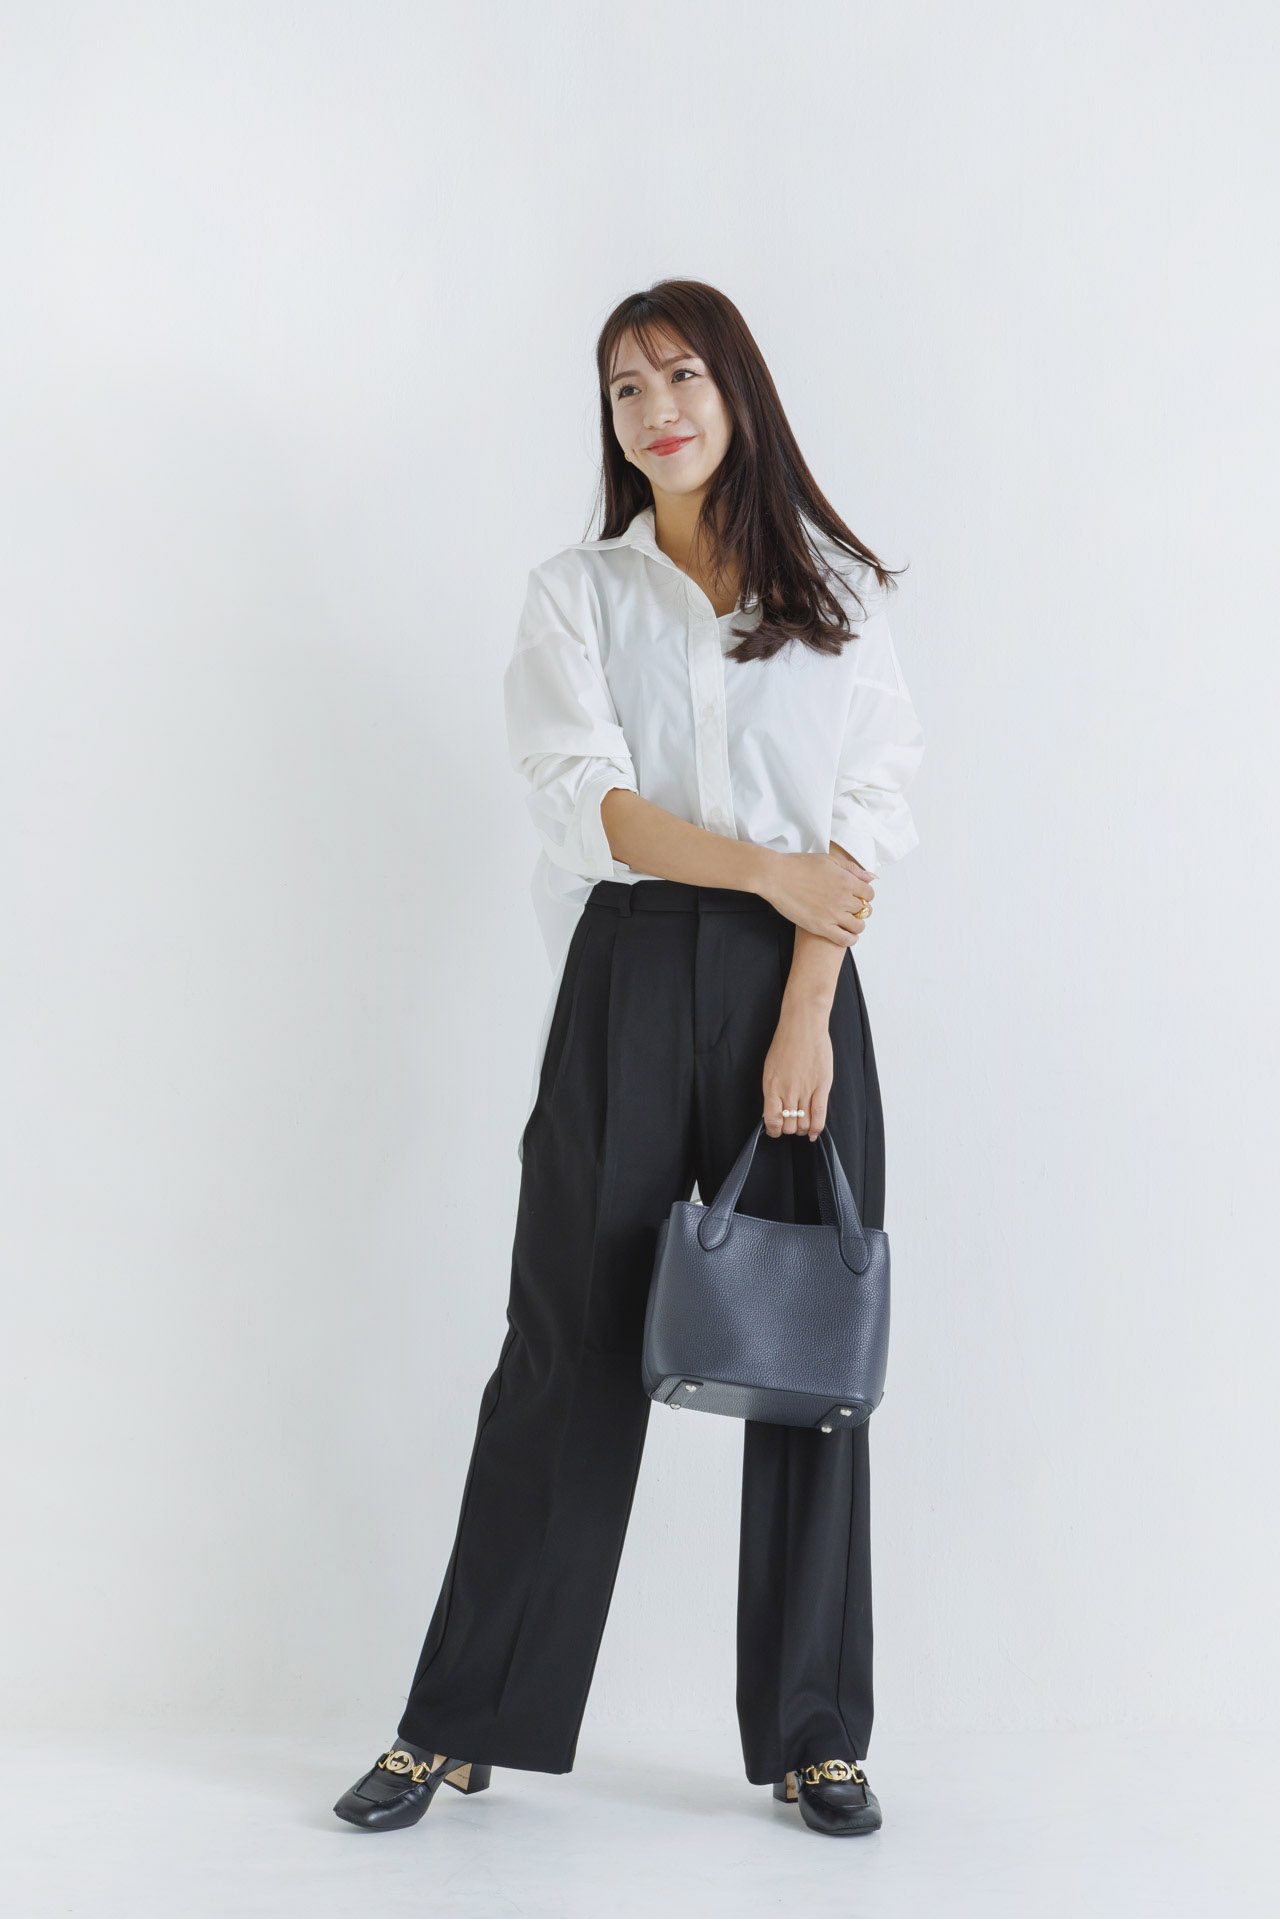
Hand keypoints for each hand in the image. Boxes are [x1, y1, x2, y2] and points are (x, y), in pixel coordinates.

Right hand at [756, 848, 874, 944]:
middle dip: (861, 909)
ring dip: (857, 925)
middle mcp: (842, 898)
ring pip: (858, 926)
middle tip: (852, 909)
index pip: (869, 894)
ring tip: (850, 923)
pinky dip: (850, 940)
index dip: (865, 895)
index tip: (858, 897)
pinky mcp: (820, 927)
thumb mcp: (828, 860)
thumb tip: (871, 877)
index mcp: (846, 881)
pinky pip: (844, 939)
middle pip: (865, 909)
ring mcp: (832, 914)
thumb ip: (851, 869)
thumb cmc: (798, 865)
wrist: (775, 876)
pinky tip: (847, 936)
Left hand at [762, 1004, 832, 1138]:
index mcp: (772, 1087)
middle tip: (792, 1124)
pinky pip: (819, 1115)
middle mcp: (788, 1092)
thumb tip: (770, 1113)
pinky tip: (814, 1132)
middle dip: (789, 1129)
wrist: (803, 1026)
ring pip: (803, 1124)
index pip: (771, 1121)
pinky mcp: (822, 1086)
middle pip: (788, 1125)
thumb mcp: (770, 1069)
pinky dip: (817, 1128)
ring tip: (803, 1125)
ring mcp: (805, 1090)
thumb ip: (771, 1092)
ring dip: (802, 1129)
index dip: (774, 1131)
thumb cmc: (785, 1044)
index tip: (776, 1130)